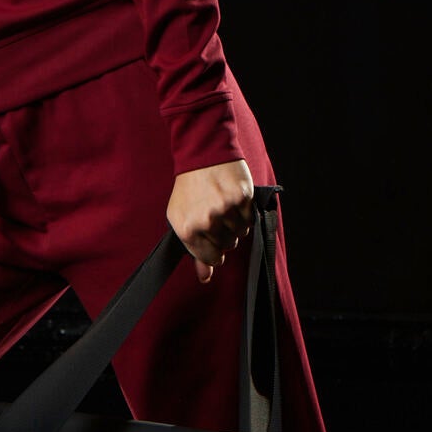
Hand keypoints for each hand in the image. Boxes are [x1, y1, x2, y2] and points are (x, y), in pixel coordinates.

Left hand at [166, 160, 254, 283]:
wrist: (201, 154)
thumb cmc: (189, 189)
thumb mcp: (181, 220)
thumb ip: (195, 251)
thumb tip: (205, 277)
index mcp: (189, 230)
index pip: (212, 258)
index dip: (215, 250)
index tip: (212, 238)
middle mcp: (207, 221)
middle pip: (228, 246)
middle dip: (223, 234)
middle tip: (215, 215)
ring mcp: (225, 209)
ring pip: (241, 234)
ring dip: (235, 223)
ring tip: (224, 206)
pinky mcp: (242, 197)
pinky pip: (250, 219)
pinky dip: (245, 213)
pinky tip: (234, 200)